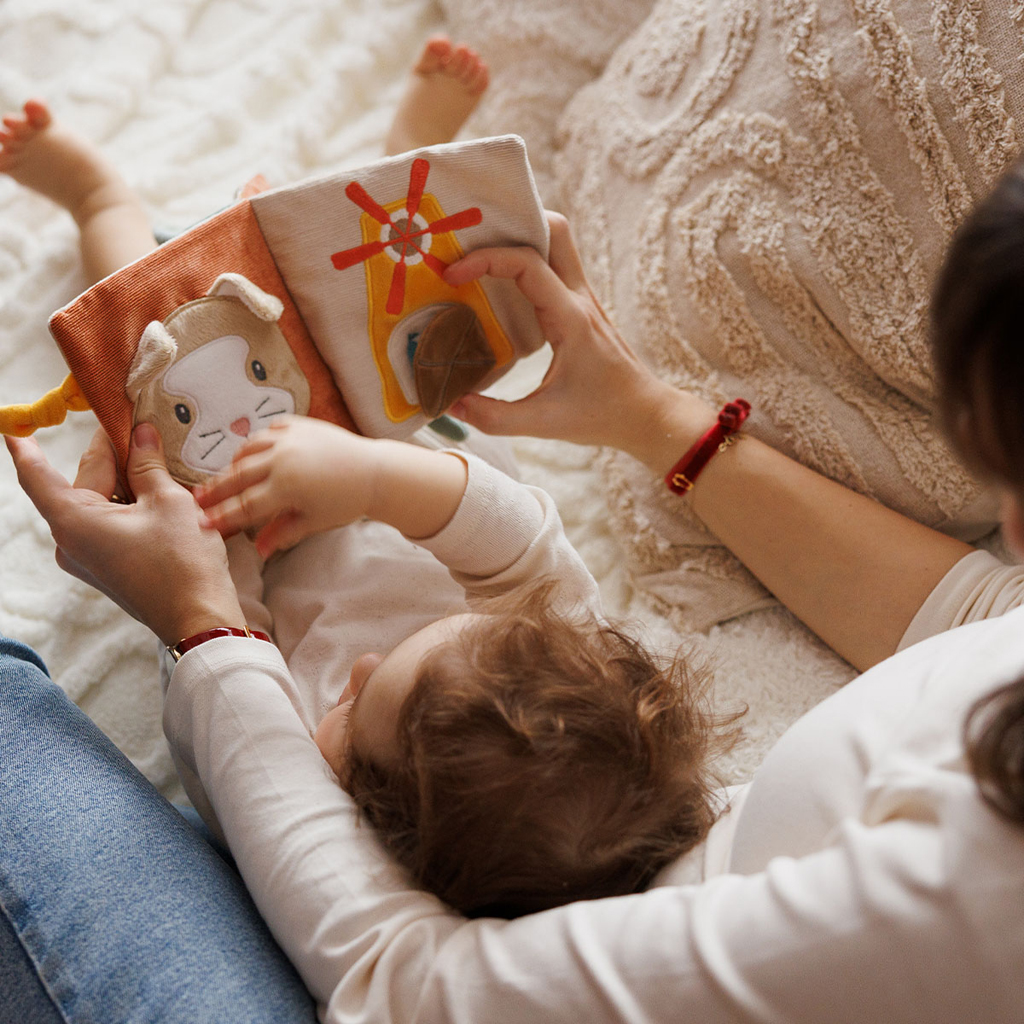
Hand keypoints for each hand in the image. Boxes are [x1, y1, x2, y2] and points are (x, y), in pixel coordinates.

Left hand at [7, 423, 244, 645]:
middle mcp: (69, 540)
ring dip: (125, 477)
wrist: (199, 617)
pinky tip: (156, 489)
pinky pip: (107, 520)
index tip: (13, 425)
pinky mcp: (105, 565)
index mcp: (74, 520)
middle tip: (141, 423)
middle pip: (83, 481)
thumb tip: (141, 433)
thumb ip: (148, 464)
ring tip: (158, 457)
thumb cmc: (183, 563)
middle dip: (111, 453)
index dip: (25, 446)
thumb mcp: (168, 501)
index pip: (37, 474)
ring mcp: (86, 555)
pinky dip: (128, 501)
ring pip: (98, 500)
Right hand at [195, 416, 468, 554]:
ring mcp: (289, 438)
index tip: (201, 523)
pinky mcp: (298, 424)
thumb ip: (283, 532)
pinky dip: (256, 444)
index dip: (222, 516)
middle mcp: (283, 459)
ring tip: (225, 477)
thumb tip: (257, 550)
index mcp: (287, 487)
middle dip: (215, 489)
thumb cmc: (345, 501)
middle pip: (238, 476)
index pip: (245, 506)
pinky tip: (250, 454)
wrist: (373, 471)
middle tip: (196, 499)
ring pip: (248, 449)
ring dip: (234, 464)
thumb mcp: (314, 521)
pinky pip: (267, 432)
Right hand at [443, 211, 714, 463]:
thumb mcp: (544, 424)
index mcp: (570, 318)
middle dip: (513, 222)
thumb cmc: (601, 415)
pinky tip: (501, 283)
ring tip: (481, 255)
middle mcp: (579, 298)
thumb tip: (449, 403)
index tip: (452, 276)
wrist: (645, 414)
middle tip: (472, 242)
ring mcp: (583, 298)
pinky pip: (555, 266)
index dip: (485, 259)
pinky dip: (528, 260)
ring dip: (522, 236)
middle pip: (555, 229)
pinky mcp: (580, 307)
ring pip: (558, 242)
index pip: (527, 263)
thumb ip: (493, 417)